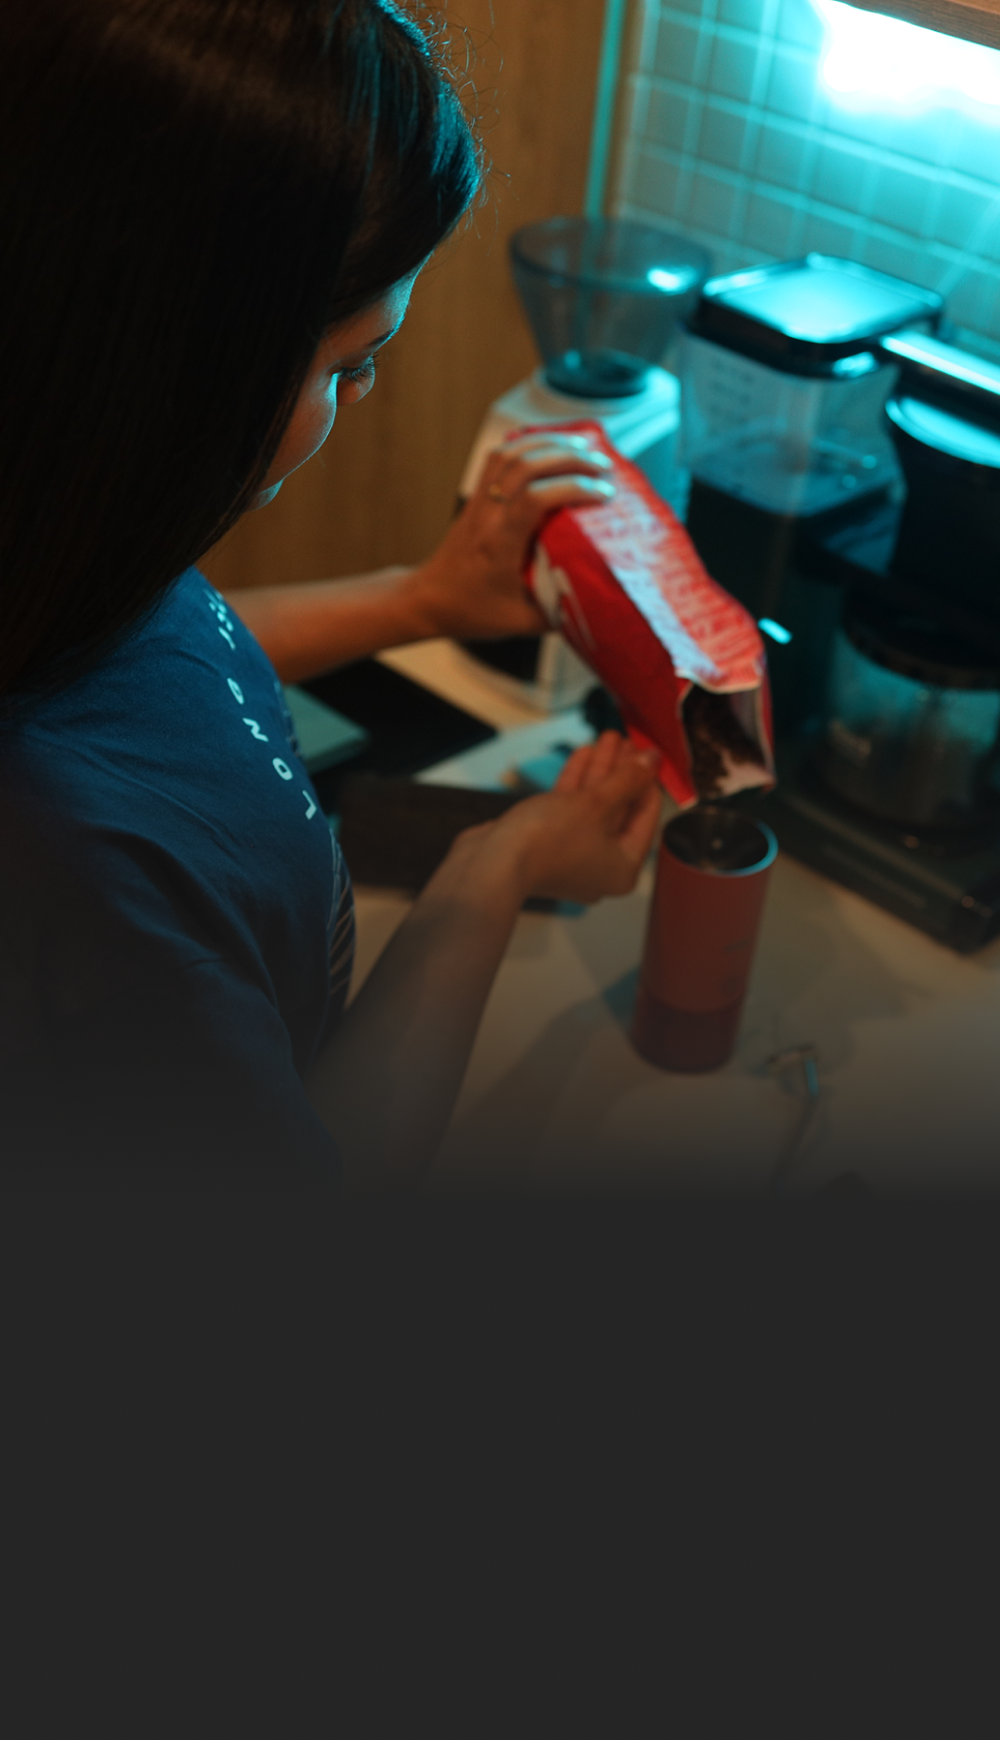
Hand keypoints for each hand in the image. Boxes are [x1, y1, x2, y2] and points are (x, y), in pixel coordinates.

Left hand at [410, 431, 615, 640]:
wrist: (428, 600)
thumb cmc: (471, 612)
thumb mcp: (520, 623)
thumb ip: (558, 613)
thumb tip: (598, 599)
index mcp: (498, 545)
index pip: (534, 500)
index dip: (572, 489)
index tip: (603, 495)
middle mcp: (486, 516)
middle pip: (525, 466)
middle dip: (569, 458)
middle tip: (603, 465)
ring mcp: (478, 502)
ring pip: (510, 454)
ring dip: (549, 444)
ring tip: (582, 447)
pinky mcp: (475, 497)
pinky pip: (498, 458)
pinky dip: (526, 444)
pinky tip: (549, 446)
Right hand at [452, 732, 662, 907]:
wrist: (494, 863)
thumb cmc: (548, 844)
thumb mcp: (599, 803)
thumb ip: (629, 778)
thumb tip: (651, 760)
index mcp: (624, 867)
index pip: (646, 815)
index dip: (647, 779)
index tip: (647, 752)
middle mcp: (601, 865)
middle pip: (619, 809)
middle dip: (621, 770)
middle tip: (625, 740)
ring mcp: (572, 855)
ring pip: (593, 806)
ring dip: (600, 771)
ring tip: (605, 738)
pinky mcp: (547, 843)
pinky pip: (570, 810)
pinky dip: (577, 783)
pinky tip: (583, 755)